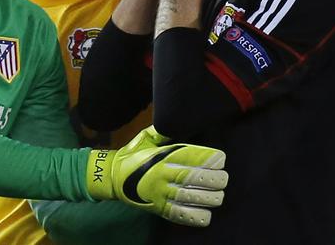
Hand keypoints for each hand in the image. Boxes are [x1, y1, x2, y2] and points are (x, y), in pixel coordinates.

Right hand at [85, 125, 227, 226]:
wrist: (111, 177)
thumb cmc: (133, 155)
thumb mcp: (145, 138)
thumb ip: (162, 131)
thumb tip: (176, 118)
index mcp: (162, 155)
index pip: (192, 156)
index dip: (210, 159)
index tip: (221, 159)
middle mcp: (163, 174)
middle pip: (197, 177)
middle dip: (215, 180)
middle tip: (222, 179)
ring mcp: (161, 193)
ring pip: (193, 197)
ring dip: (210, 198)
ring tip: (218, 195)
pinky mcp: (159, 209)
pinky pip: (181, 215)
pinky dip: (197, 216)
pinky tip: (206, 213)